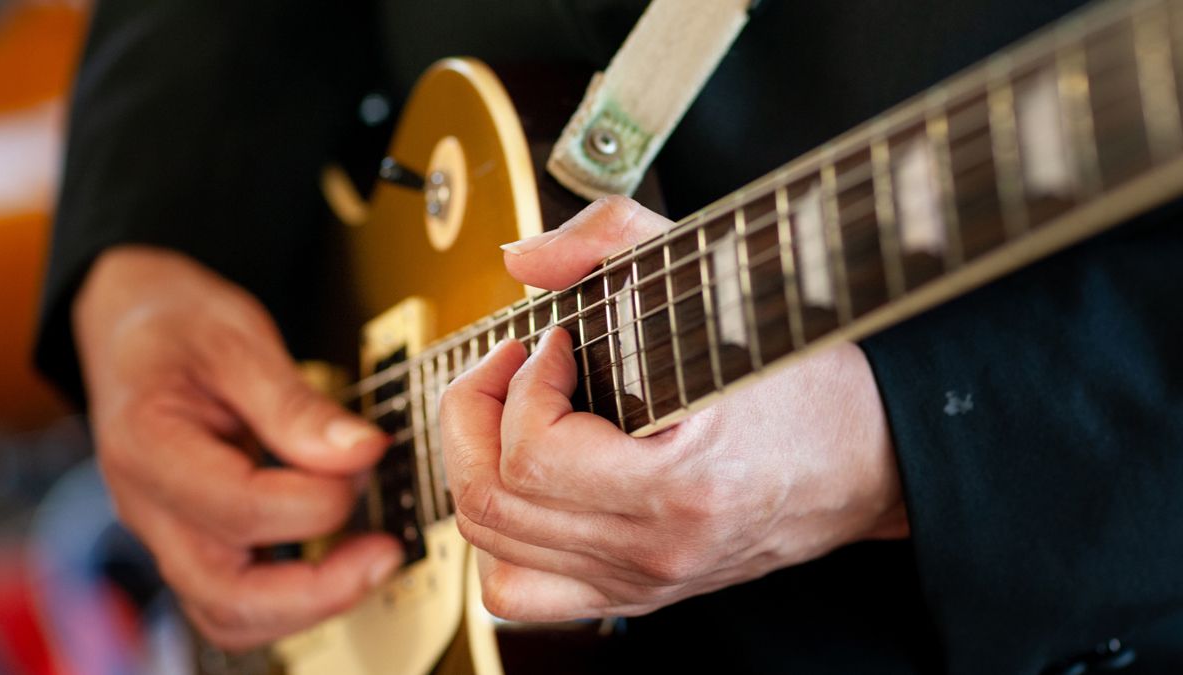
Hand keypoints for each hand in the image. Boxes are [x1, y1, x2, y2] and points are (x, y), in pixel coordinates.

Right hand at [73, 246, 401, 649]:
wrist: (133, 324)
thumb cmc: (178, 326)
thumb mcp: (237, 340)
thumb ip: (296, 404)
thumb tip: (361, 452)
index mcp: (148, 446)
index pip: (240, 507)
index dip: (318, 495)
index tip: (369, 456)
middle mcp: (149, 507)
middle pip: (225, 595)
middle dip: (317, 590)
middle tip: (385, 554)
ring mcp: (166, 533)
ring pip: (228, 613)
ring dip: (309, 603)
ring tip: (373, 560)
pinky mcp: (192, 541)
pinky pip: (235, 599)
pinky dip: (292, 597)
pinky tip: (341, 561)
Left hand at [441, 196, 908, 621]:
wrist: (873, 461)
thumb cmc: (812, 386)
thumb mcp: (726, 286)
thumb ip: (617, 241)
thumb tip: (523, 259)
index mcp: (681, 485)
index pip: (534, 457)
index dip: (522, 383)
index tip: (553, 341)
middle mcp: (653, 548)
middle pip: (494, 504)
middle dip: (475, 416)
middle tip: (509, 367)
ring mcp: (641, 579)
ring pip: (494, 550)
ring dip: (477, 469)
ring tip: (509, 418)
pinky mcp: (636, 591)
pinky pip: (521, 593)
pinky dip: (500, 540)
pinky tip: (525, 486)